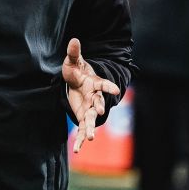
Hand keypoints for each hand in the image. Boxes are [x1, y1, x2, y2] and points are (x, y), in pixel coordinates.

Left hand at [62, 37, 121, 152]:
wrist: (76, 84)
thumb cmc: (76, 72)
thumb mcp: (73, 62)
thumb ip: (74, 53)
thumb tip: (73, 39)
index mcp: (95, 84)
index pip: (104, 85)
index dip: (109, 87)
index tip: (116, 90)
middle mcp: (95, 98)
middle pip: (98, 104)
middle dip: (99, 107)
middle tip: (99, 112)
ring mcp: (89, 109)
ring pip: (91, 119)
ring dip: (90, 128)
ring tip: (90, 138)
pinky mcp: (83, 117)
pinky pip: (81, 129)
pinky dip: (79, 139)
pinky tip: (77, 150)